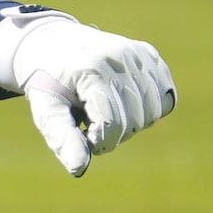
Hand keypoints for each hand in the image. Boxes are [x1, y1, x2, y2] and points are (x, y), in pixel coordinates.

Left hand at [0, 12, 177, 176]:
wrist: (53, 43)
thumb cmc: (48, 82)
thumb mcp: (45, 109)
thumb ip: (62, 138)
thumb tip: (79, 169)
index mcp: (92, 69)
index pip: (112, 124)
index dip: (99, 141)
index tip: (84, 135)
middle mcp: (120, 57)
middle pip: (135, 120)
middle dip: (114, 133)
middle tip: (91, 121)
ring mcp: (138, 54)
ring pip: (153, 112)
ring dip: (131, 122)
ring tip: (105, 109)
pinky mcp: (150, 55)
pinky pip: (166, 97)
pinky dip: (148, 108)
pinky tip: (124, 100)